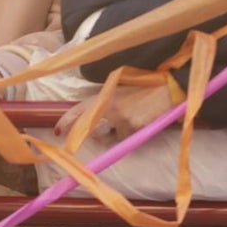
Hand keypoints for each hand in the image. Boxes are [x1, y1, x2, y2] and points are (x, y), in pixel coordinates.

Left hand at [55, 87, 173, 140]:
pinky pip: (127, 139)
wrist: (167, 89)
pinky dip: (131, 135)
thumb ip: (106, 102)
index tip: (58, 131)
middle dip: (91, 135)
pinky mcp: (134, 128)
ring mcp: (122, 119)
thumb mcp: (120, 89)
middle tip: (90, 137)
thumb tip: (92, 118)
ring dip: (116, 135)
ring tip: (130, 122)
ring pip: (111, 137)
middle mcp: (110, 107)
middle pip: (92, 129)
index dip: (67, 121)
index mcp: (105, 96)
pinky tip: (141, 123)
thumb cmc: (144, 88)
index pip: (80, 109)